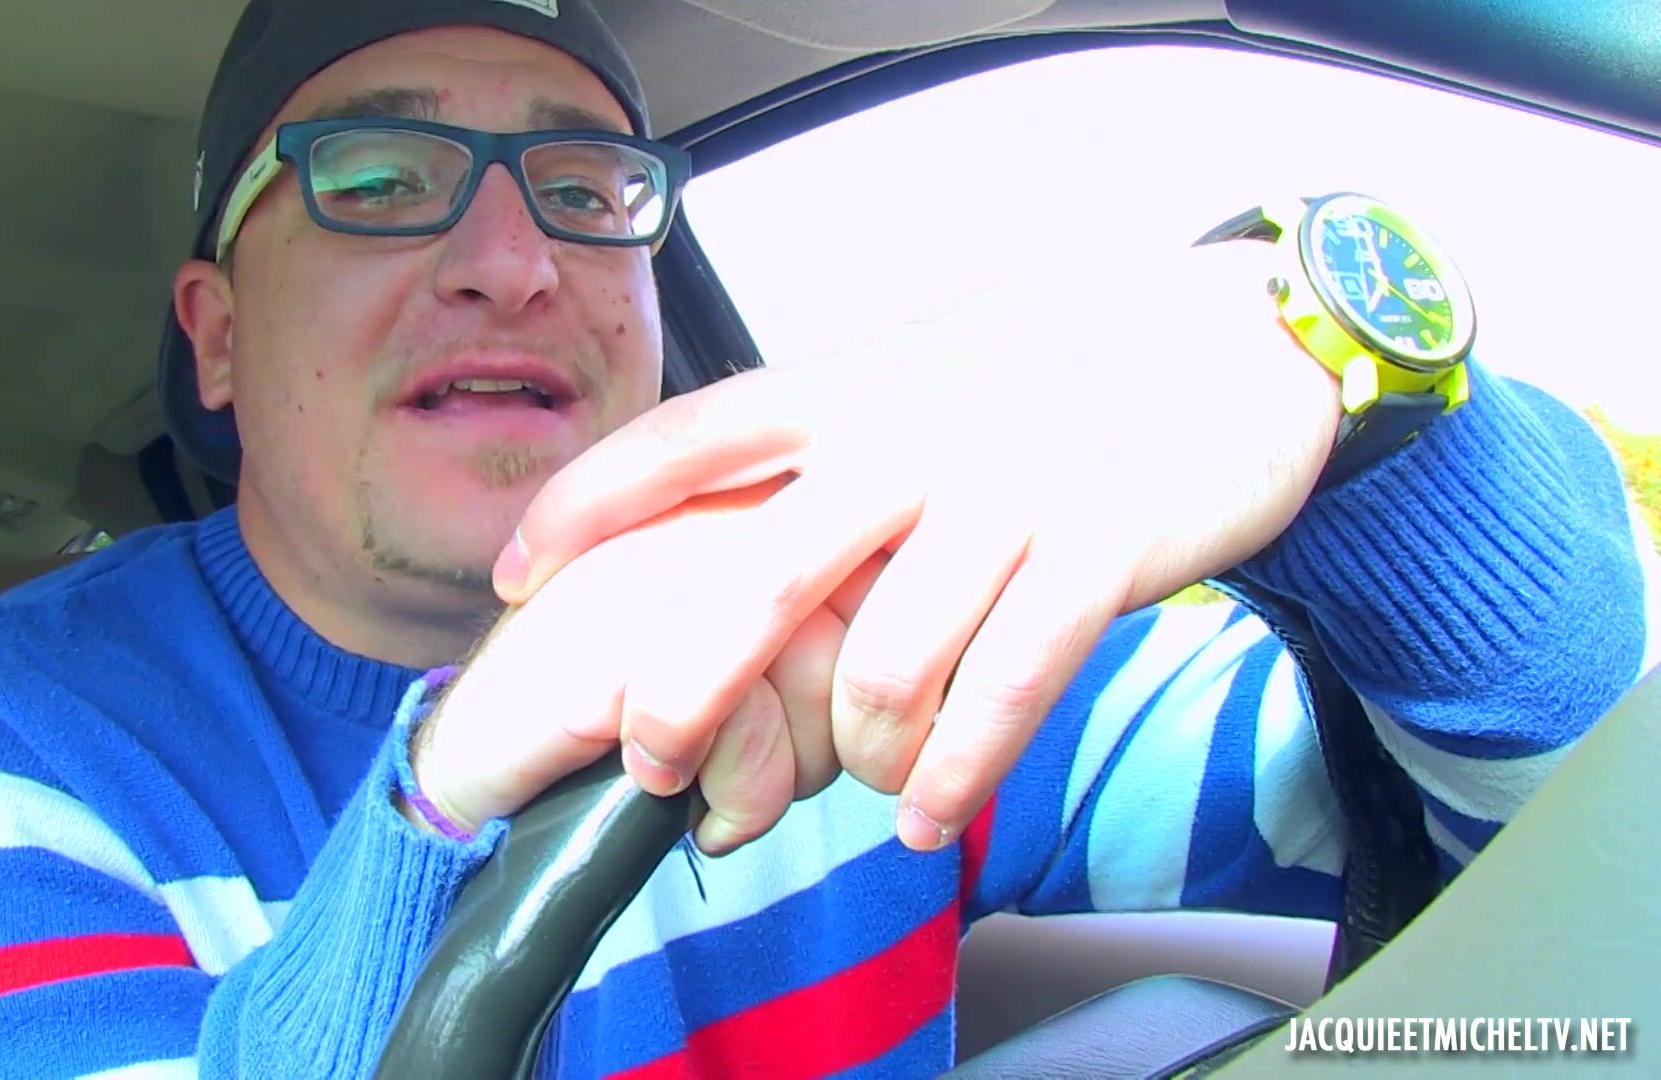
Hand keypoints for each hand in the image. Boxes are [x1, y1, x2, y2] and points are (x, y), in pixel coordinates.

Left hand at [490, 240, 1343, 850]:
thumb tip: (737, 506)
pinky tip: (925, 814)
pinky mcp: (1102, 547)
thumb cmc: (1071, 368)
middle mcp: (918, 433)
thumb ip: (840, 432)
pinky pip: (1006, 685)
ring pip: (885, 659)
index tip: (513, 570)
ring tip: (859, 794)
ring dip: (856, 754)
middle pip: (760, 573)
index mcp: (863, 385)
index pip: (696, 434)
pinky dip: (957, 770)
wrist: (1246, 340)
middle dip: (685, 684)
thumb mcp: (934, 366)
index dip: (591, 499)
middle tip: (651, 761)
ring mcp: (1009, 490)